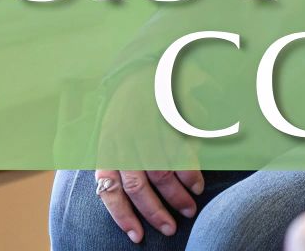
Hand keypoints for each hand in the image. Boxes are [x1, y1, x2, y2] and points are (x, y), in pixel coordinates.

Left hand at [92, 70, 205, 242]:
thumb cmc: (126, 111)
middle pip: (138, 187)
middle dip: (155, 212)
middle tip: (170, 228)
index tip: (137, 237)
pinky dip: (190, 173)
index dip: (122, 216)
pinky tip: (197, 186)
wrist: (142, 69)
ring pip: (162, 173)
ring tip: (189, 210)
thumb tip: (125, 204)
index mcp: (107, 148)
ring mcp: (147, 130)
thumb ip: (117, 166)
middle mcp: (124, 141)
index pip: (109, 190)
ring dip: (178, 196)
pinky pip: (180, 153)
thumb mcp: (112, 136)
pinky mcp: (167, 119)